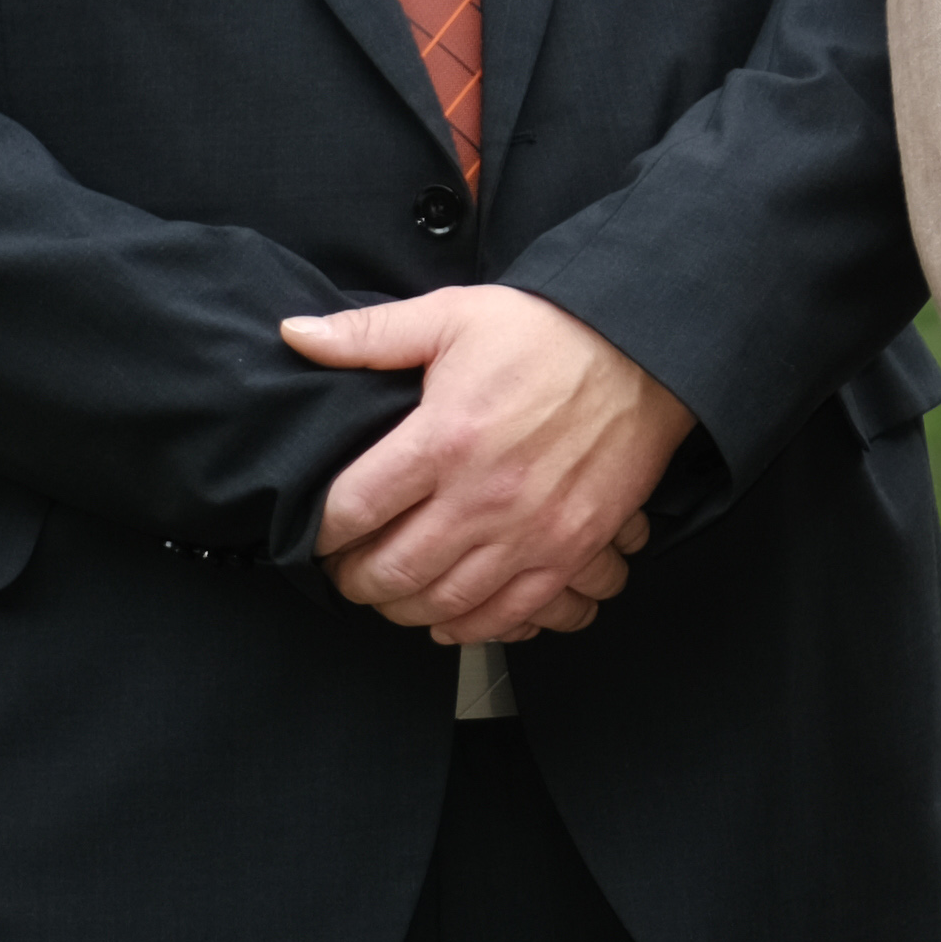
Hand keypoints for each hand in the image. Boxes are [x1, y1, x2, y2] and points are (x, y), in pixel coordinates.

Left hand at [282, 287, 694, 644]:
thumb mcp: (452, 315)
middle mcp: (483, 497)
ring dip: (405, 609)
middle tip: (350, 570)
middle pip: (391, 572)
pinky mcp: (572, 549)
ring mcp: (531, 531)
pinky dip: (473, 626)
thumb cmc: (548, 331)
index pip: (351, 512)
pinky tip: (452, 616)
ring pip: (444, 604)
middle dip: (356, 581)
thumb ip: (368, 334)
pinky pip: (511, 614)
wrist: (645, 350)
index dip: (322, 533)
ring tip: (395, 592)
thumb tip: (295, 335)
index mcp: (444, 438)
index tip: (321, 534)